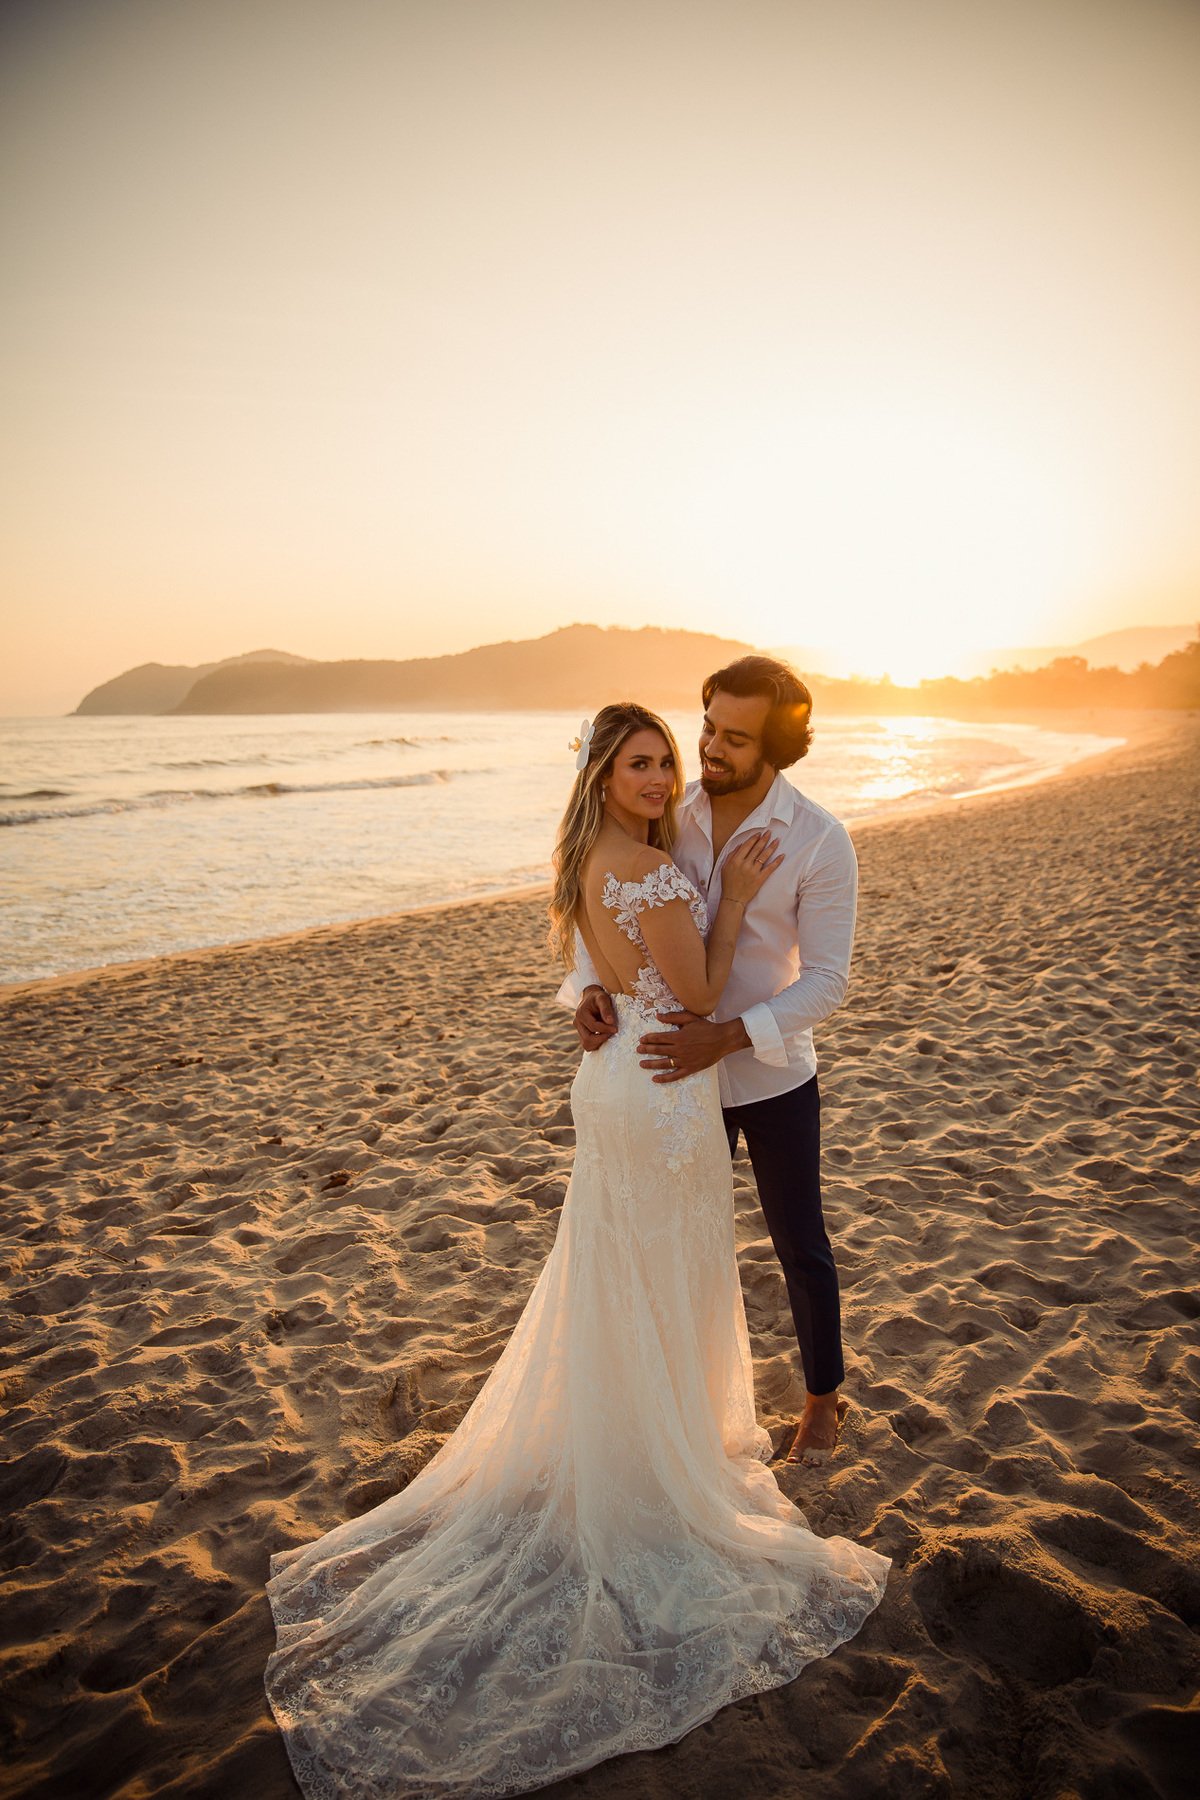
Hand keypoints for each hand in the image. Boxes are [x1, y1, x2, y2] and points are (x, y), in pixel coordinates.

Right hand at [574, 985, 616, 1051]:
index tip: (615, 1028)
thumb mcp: (603, 998)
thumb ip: (606, 1009)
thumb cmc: (598, 997)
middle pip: (587, 1039)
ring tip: (608, 1035)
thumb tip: (610, 1021)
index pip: (593, 1027)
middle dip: (602, 1038)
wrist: (591, 997)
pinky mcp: (582, 1034)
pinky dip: (597, 1044)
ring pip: (586, 1045)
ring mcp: (579, 1030)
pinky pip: (588, 1045)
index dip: (605, 1029)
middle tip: (612, 1033)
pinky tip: (604, 1036)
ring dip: (599, 1043)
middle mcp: (577, 1023)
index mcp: (581, 1014)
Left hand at [637, 1011, 751, 1081]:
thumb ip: (673, 1017)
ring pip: (664, 1063)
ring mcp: (684, 1060)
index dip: (648, 1039)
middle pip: (658, 1050)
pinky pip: (675, 1075)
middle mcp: (679, 1049)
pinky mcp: (690, 1068)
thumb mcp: (690, 1018)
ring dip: (651, 1064)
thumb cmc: (707, 1028)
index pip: (658, 1038)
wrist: (722, 1040)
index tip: (641, 1040)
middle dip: (646, 1050)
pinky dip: (664, 1078)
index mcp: (678, 1036)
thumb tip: (658, 1016)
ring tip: (641, 1064)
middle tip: (638, 1050)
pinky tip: (655, 1079)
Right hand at [719, 830, 784, 906]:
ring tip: (777, 840)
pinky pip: (770, 868)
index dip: (754, 839)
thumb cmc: (728, 883)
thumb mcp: (725, 867)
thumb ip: (731, 855)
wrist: (733, 899)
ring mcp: (753, 872)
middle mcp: (745, 864)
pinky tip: (782, 855)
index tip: (759, 833)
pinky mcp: (760, 879)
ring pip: (764, 856)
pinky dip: (777, 861)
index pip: (747, 846)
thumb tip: (740, 845)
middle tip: (770, 832)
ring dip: (771, 847)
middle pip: (757, 849)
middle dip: (764, 839)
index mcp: (736, 860)